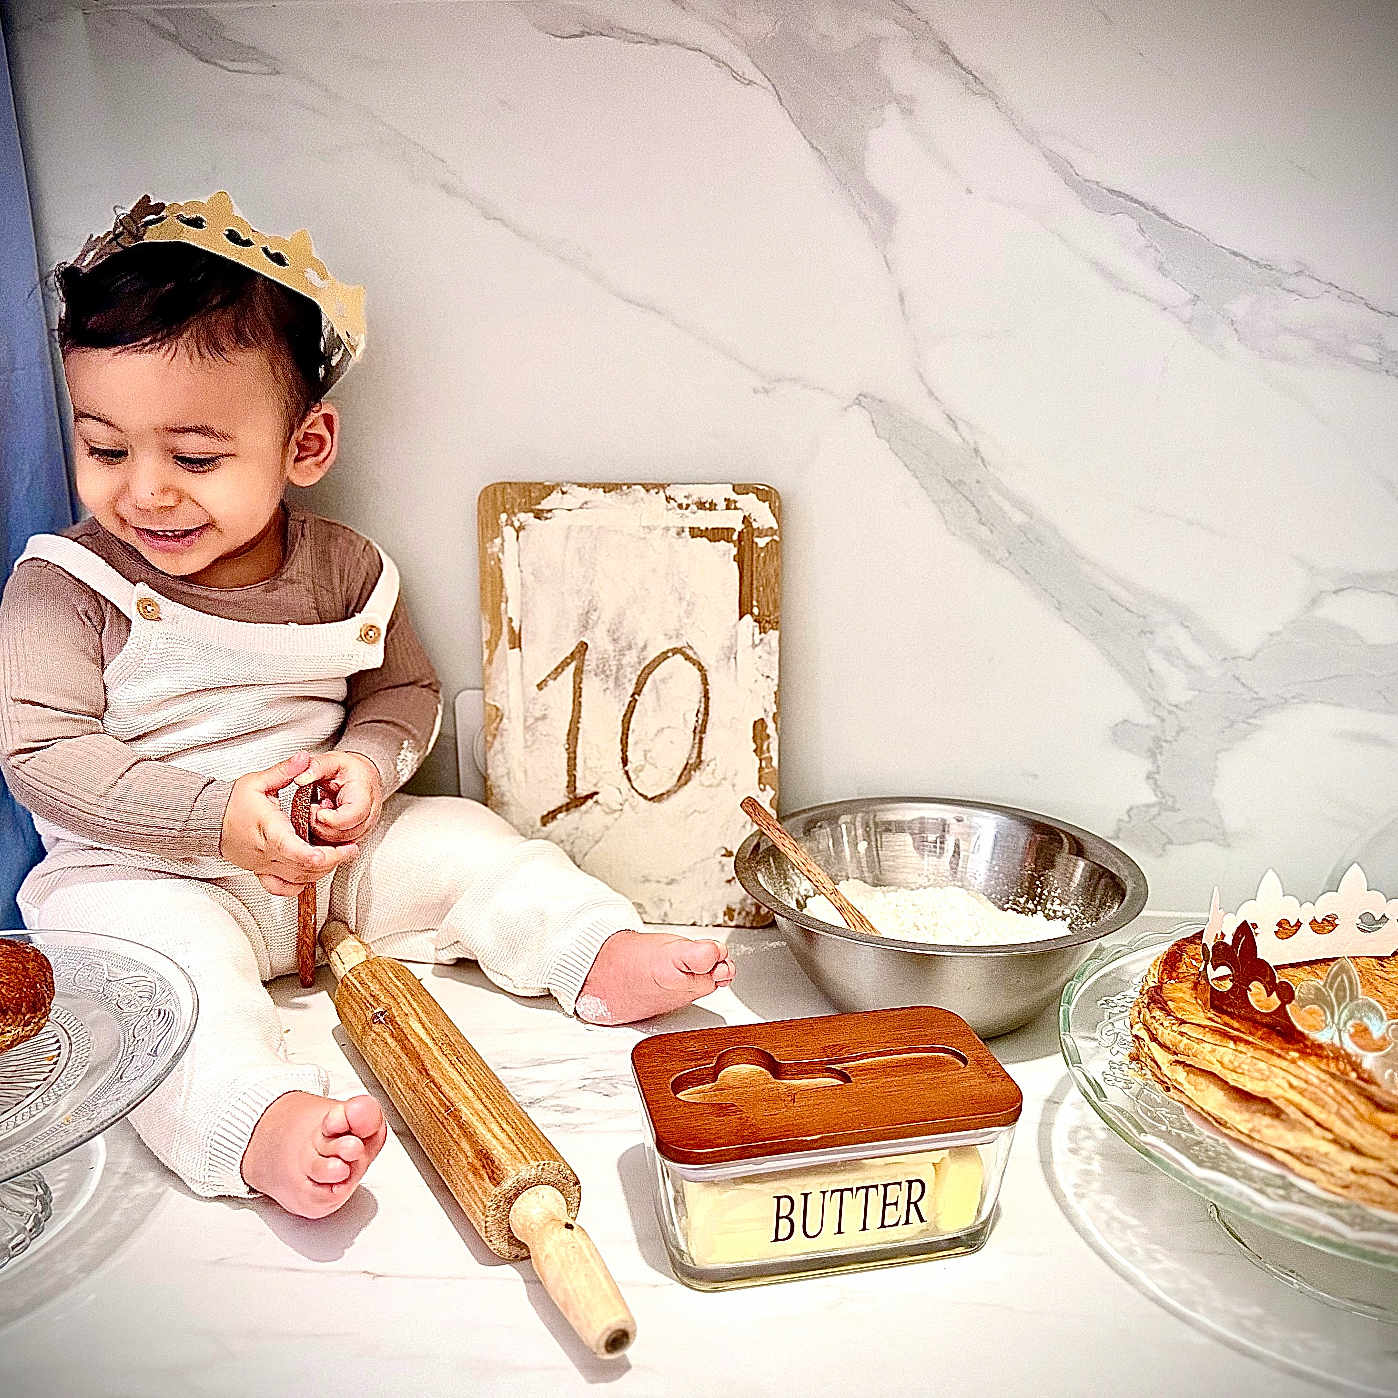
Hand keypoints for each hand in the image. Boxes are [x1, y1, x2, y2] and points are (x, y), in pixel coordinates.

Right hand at [220, 751, 360, 896]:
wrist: (210, 822)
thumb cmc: (233, 803)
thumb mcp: (258, 781)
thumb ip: (284, 771)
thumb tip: (304, 758)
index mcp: (267, 826)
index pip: (287, 845)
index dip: (306, 853)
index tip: (323, 855)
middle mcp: (266, 850)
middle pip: (300, 865)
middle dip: (330, 860)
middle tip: (351, 849)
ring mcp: (264, 864)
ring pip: (297, 878)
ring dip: (321, 871)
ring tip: (342, 856)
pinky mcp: (262, 872)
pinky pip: (282, 887)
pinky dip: (301, 885)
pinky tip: (314, 874)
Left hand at [293, 749, 384, 845]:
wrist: (362, 776)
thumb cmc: (349, 770)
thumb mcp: (331, 761)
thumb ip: (315, 767)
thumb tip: (300, 778)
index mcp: (364, 796)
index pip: (352, 816)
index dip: (331, 818)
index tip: (317, 809)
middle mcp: (368, 816)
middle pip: (343, 833)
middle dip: (321, 824)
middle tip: (313, 807)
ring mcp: (362, 829)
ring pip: (338, 843)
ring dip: (321, 830)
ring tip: (318, 811)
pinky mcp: (354, 837)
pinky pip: (336, 844)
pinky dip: (322, 835)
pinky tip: (318, 822)